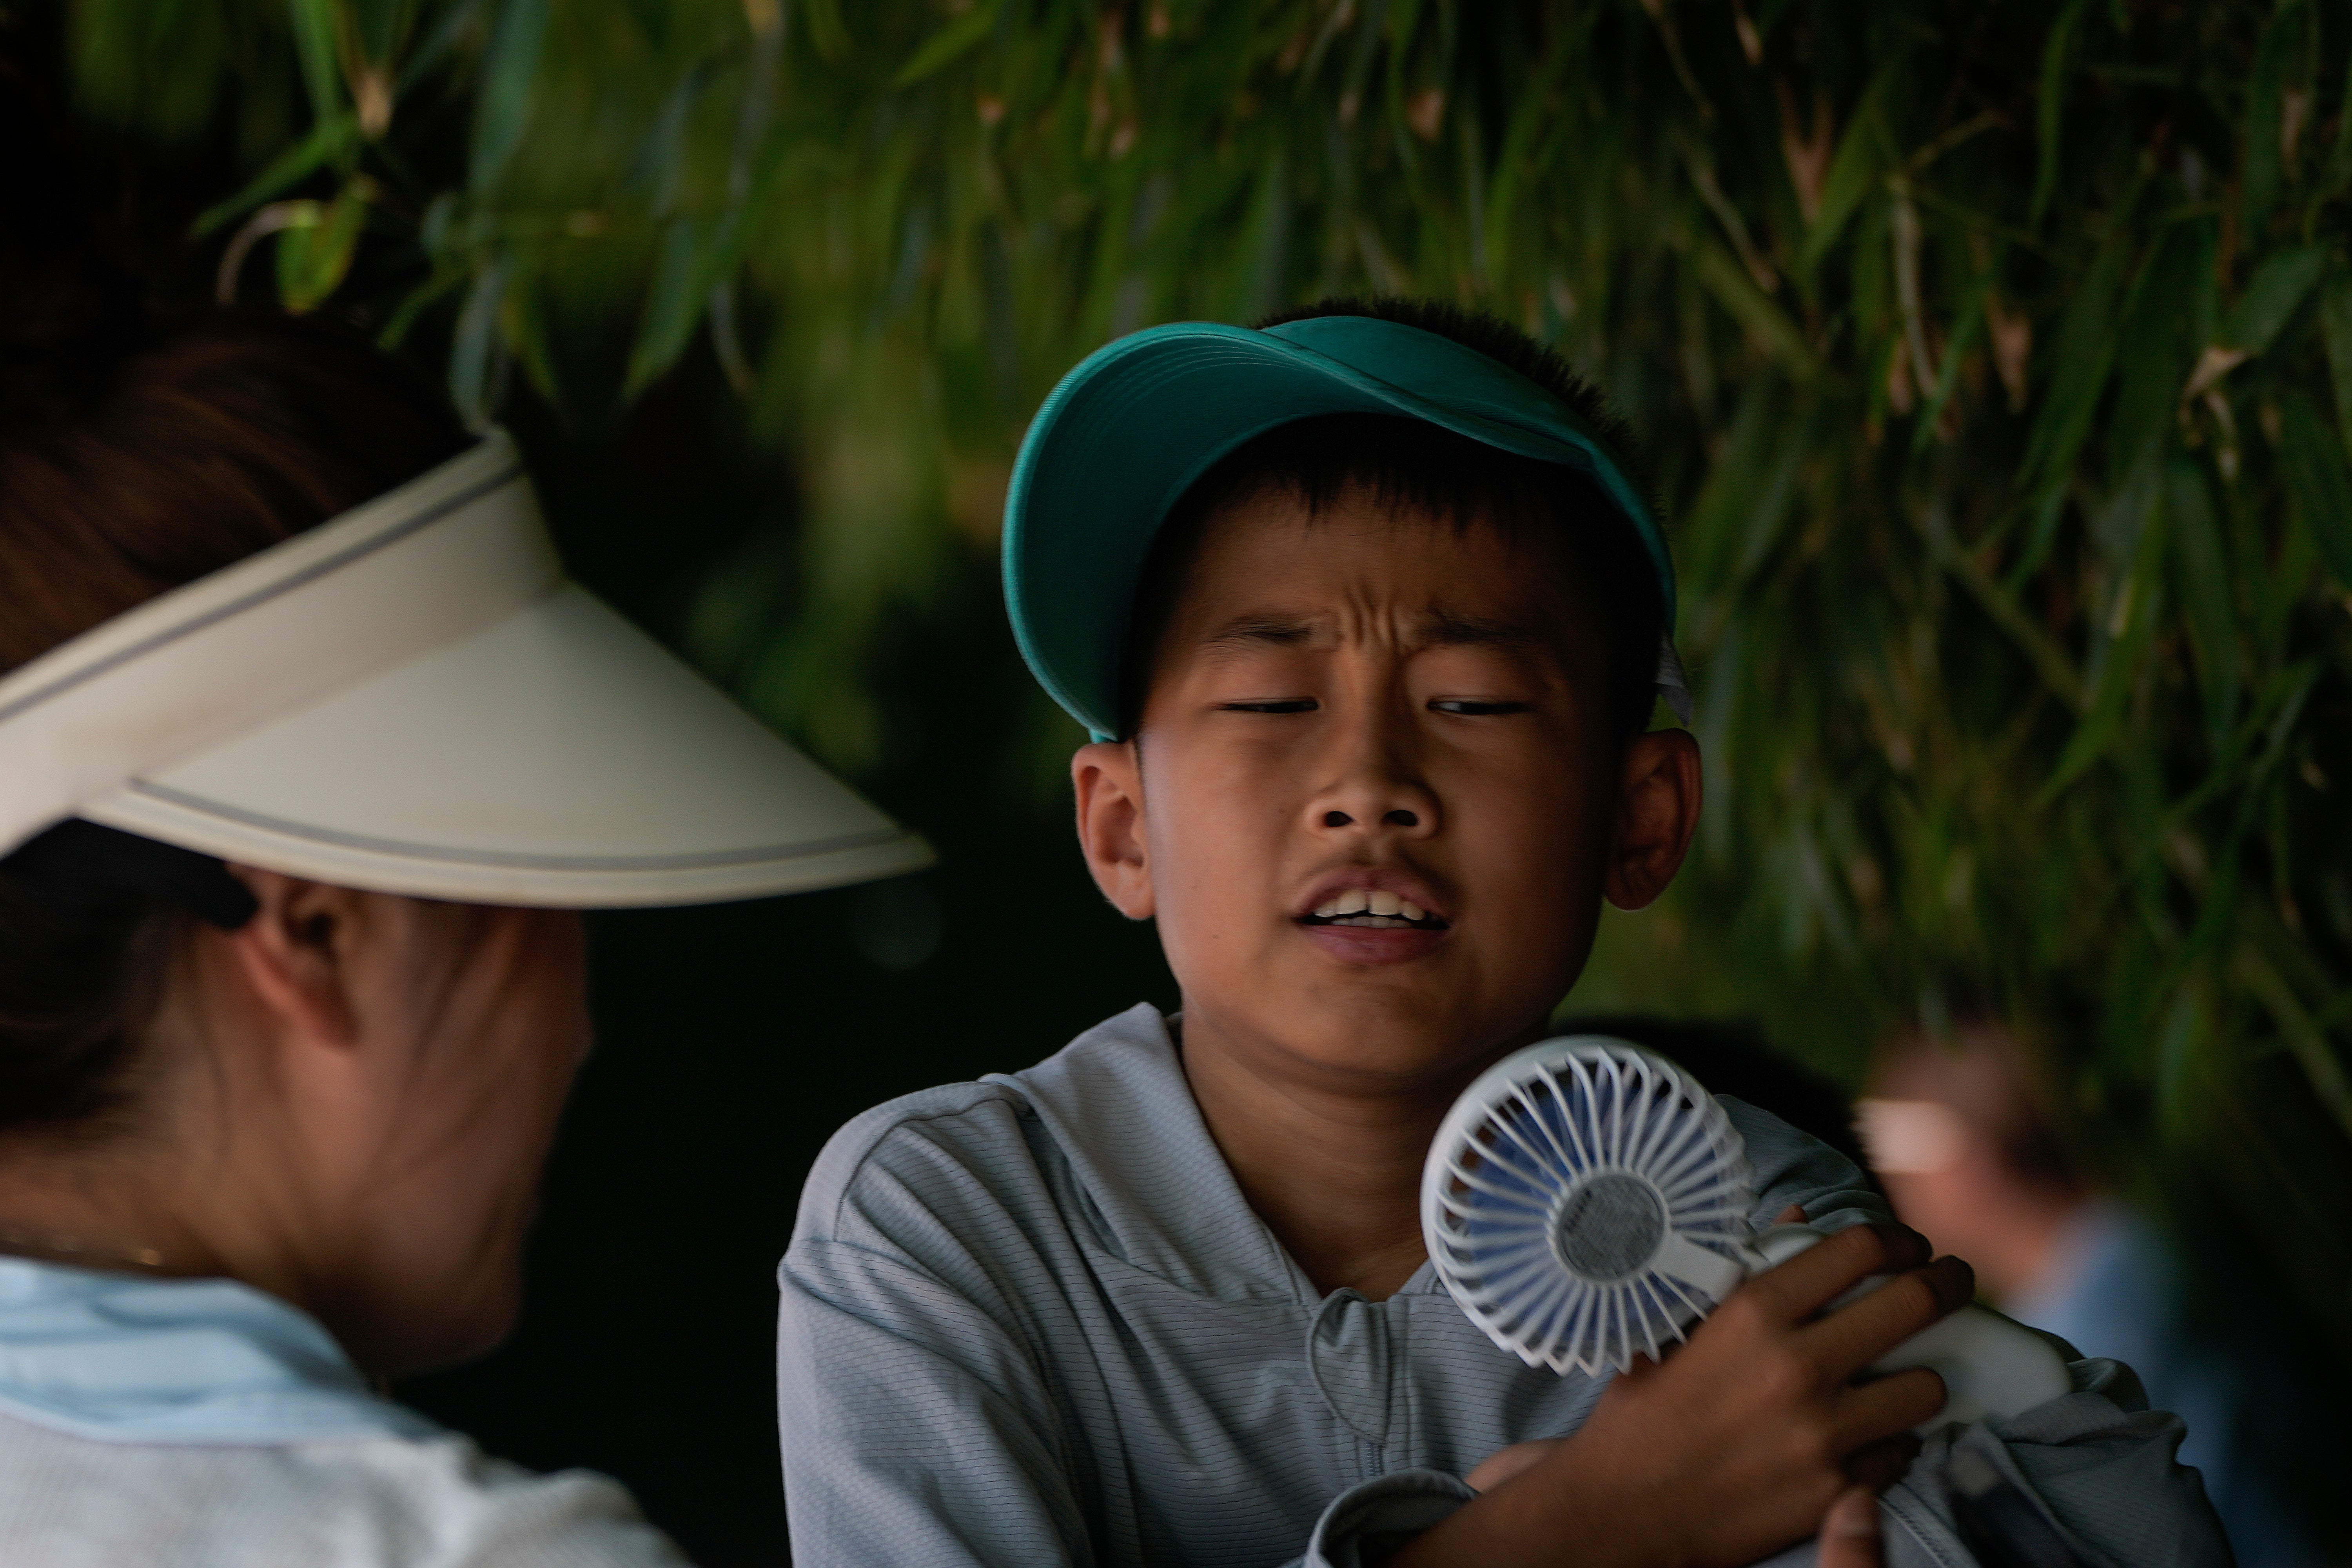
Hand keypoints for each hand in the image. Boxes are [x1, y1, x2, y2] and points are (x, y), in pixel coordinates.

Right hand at [1396, 1223, 1969, 1567]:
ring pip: (1925, 1388)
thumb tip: (1798, 1220)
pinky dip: (1891, 1443)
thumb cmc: (1642, 1414)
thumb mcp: (1679, 1328)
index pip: (1857, 1250)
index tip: (1907, 1246)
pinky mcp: (1836, 1490)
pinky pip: (1901, 1453)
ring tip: (1902, 1376)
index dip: (1895, 1239)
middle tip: (1949, 1282)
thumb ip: (1744, 1272)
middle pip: (1913, 1304)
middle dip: (1944, 1284)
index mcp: (1752, 1315)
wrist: (1623, 1512)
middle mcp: (1796, 1367)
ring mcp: (1823, 1433)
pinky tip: (1867, 1436)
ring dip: (1919, 1377)